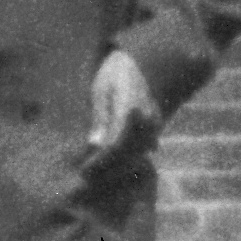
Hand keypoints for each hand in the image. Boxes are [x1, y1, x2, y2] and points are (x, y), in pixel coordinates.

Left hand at [83, 51, 160, 173]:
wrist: (138, 64)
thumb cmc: (114, 74)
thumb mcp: (101, 91)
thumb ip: (100, 118)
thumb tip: (94, 144)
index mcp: (131, 107)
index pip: (115, 144)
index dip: (100, 161)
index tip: (84, 170)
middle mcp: (147, 119)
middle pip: (127, 154)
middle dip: (107, 168)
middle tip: (86, 176)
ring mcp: (154, 125)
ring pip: (137, 155)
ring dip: (117, 168)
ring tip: (96, 174)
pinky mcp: (156, 128)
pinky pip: (143, 150)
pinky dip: (128, 161)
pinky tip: (112, 168)